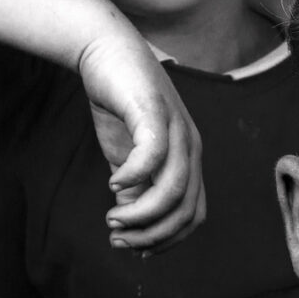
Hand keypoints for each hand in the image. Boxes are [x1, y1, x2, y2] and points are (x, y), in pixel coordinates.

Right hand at [0, 0, 205, 250]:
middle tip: (118, 238)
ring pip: (174, 189)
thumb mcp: (127, 155)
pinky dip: (135, 178)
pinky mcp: (155, 111)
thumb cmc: (119, 103)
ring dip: (142, 214)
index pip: (192, 215)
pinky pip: (153, 155)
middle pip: (185, 209)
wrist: (106, 49)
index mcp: (188, 159)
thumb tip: (128, 226)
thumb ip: (134, 189)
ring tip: (112, 219)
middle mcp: (190, 145)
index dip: (165, 240)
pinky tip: (112, 185)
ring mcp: (177, 127)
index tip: (132, 248)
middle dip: (152, 234)